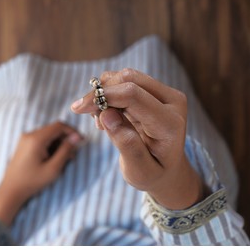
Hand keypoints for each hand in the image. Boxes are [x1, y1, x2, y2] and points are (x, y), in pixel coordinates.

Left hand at [0, 121, 82, 224]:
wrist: (11, 190)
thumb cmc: (32, 181)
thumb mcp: (53, 168)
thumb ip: (65, 151)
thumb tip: (76, 138)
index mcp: (36, 139)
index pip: (59, 126)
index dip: (72, 131)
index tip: (81, 141)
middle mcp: (29, 135)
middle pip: (53, 129)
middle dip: (66, 139)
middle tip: (73, 154)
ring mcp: (25, 139)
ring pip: (48, 134)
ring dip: (58, 143)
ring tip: (64, 159)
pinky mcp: (24, 144)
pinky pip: (41, 139)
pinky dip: (50, 146)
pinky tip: (54, 158)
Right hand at [71, 69, 203, 209]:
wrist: (167, 169)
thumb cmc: (153, 172)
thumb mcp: (140, 170)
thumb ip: (127, 144)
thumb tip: (106, 114)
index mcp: (170, 122)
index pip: (133, 95)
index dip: (102, 97)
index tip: (78, 109)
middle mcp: (171, 101)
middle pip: (129, 79)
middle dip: (101, 93)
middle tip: (86, 115)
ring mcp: (164, 93)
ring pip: (125, 76)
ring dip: (104, 93)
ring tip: (101, 121)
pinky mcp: (154, 91)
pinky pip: (125, 81)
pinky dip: (109, 93)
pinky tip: (107, 115)